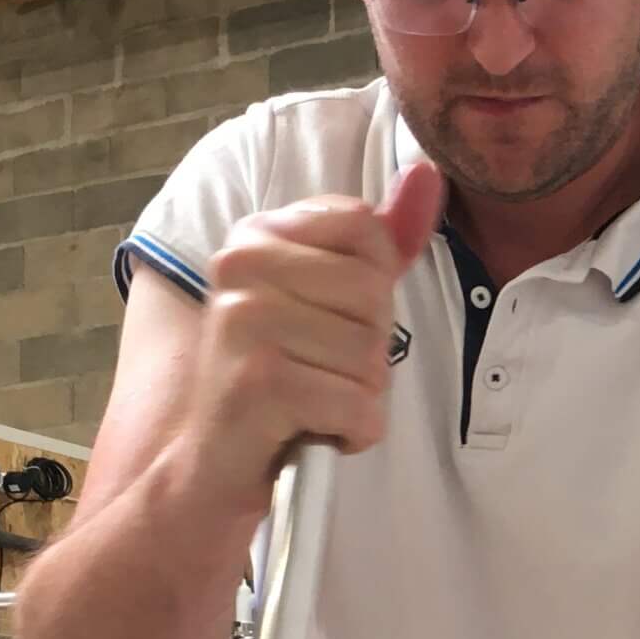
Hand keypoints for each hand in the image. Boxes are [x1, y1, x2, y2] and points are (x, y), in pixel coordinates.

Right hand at [185, 160, 444, 518]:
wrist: (211, 464)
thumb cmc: (279, 378)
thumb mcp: (328, 300)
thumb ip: (381, 241)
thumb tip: (428, 173)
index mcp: (256, 233)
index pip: (366, 229)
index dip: (374, 289)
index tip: (331, 320)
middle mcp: (241, 266)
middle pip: (374, 295)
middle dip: (368, 350)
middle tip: (319, 372)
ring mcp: (244, 323)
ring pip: (370, 356)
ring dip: (360, 396)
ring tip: (312, 403)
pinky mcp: (258, 384)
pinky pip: (358, 407)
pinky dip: (352, 433)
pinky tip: (312, 432)